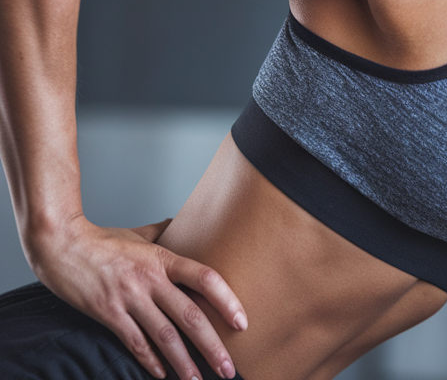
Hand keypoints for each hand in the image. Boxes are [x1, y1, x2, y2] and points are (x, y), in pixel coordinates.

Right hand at [29, 215, 246, 379]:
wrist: (61, 245)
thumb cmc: (102, 240)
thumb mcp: (141, 234)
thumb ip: (166, 232)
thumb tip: (184, 225)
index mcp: (164, 259)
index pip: (206, 278)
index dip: (227, 301)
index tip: (241, 323)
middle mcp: (150, 279)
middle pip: (190, 316)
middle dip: (212, 346)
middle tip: (228, 368)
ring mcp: (129, 297)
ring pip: (164, 335)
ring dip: (183, 362)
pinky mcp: (107, 312)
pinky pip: (134, 341)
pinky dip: (149, 360)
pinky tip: (162, 374)